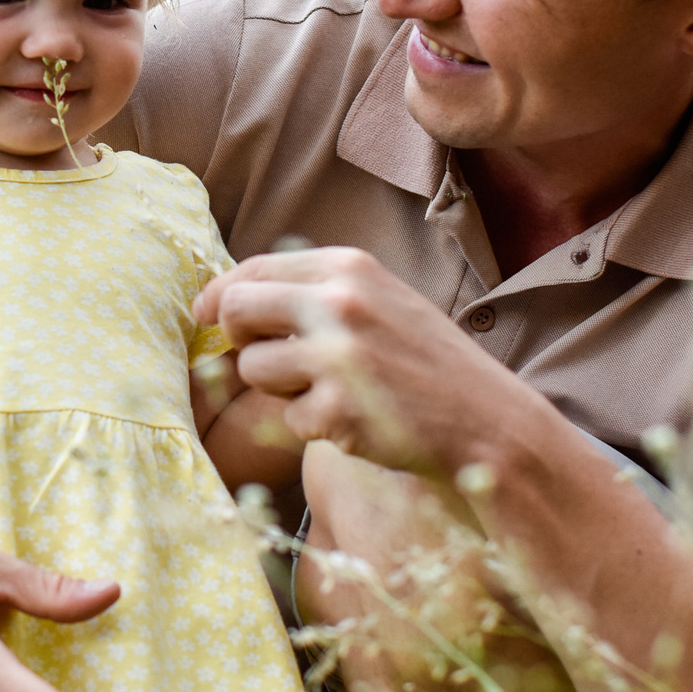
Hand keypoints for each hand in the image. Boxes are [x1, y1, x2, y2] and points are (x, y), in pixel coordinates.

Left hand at [196, 245, 508, 473]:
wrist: (487, 419)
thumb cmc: (427, 363)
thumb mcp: (379, 301)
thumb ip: (316, 292)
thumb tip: (230, 299)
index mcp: (348, 267)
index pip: (252, 268)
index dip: (218, 294)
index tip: (205, 315)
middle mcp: (339, 302)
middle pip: (236, 310)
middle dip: (237, 337)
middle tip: (267, 357)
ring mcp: (336, 356)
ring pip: (252, 368)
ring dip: (278, 387)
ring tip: (330, 391)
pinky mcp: (337, 409)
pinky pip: (288, 416)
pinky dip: (313, 424)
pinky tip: (356, 419)